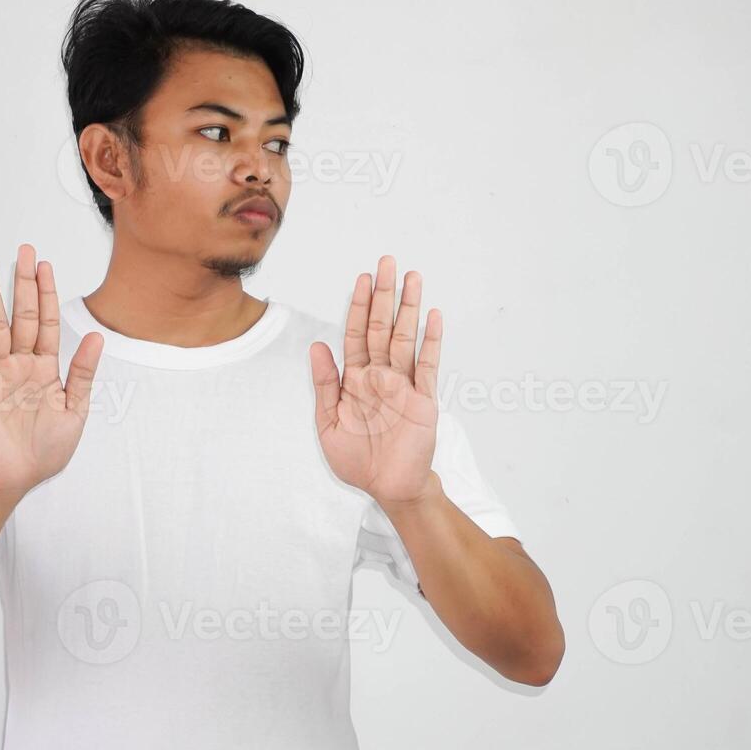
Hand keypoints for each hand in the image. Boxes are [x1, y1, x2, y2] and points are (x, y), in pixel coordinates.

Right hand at [0, 244, 103, 498]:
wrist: (17, 478)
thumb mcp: (74, 411)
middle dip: (23, 283)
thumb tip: (95, 336)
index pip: (47, 323)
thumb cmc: (45, 450)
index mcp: (46, 370)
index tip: (46, 266)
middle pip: (22, 316)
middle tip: (23, 251)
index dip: (47, 294)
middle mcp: (21, 366)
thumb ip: (82, 373)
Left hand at [309, 255, 441, 507]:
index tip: (362, 279)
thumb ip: (324, 384)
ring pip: (406, 338)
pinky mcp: (424, 399)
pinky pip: (427, 365)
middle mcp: (380, 376)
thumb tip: (316, 346)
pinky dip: (431, 341)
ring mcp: (404, 384)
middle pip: (383, 327)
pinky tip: (434, 317)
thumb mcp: (328, 423)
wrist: (388, 488)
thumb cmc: (358, 459)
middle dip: (384, 295)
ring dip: (409, 308)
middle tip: (387, 262)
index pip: (357, 334)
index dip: (359, 307)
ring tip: (413, 277)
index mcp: (356, 380)